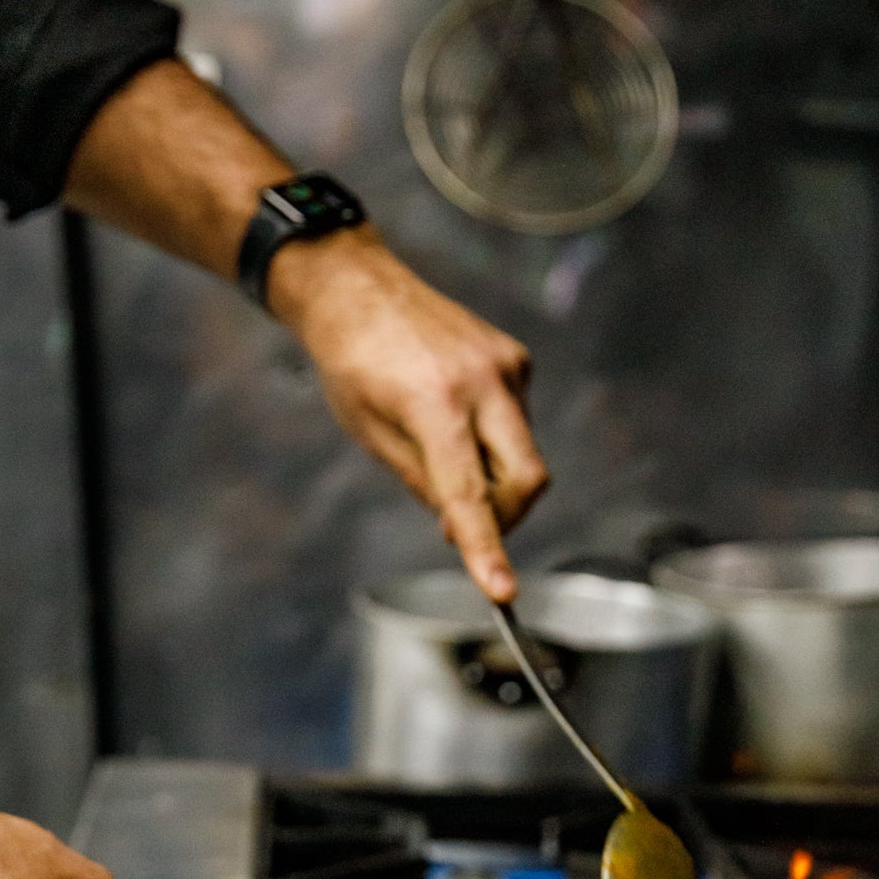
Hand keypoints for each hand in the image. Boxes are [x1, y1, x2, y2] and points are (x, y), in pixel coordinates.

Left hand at [64, 63, 549, 597]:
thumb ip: (422, 482)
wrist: (356, 285)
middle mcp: (482, 382)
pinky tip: (451, 410)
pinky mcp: (515, 357)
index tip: (503, 593)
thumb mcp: (370, 435)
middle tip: (464, 525)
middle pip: (528, 478)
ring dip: (491, 473)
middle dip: (507, 516)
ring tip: (438, 445)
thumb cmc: (350, 363)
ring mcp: (506, 365)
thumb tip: (463, 524)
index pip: (468, 494)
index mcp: (434, 404)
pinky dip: (491, 439)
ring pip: (523, 454)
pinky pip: (517, 422)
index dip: (486, 548)